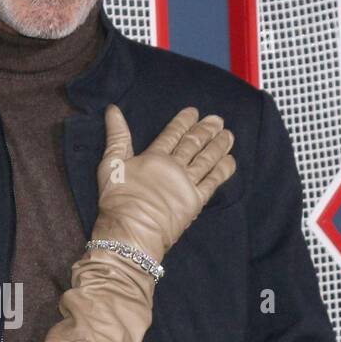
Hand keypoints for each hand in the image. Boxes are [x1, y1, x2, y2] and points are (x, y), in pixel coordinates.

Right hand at [93, 103, 235, 260]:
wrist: (131, 232)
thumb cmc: (117, 201)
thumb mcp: (110, 165)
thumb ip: (116, 137)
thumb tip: (113, 109)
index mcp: (154, 157)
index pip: (172, 134)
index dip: (184, 121)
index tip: (194, 112)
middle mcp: (174, 166)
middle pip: (194, 143)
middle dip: (206, 130)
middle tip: (218, 120)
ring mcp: (187, 183)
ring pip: (207, 159)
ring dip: (219, 146)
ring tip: (228, 135)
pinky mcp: (196, 201)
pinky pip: (214, 181)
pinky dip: (223, 170)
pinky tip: (230, 161)